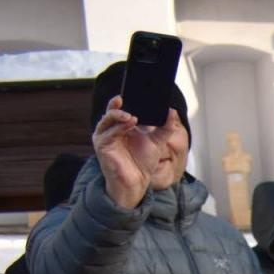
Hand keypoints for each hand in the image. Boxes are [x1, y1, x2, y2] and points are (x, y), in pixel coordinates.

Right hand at [91, 96, 182, 210]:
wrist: (137, 182)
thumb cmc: (143, 162)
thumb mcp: (158, 142)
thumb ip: (165, 127)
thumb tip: (172, 111)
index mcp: (122, 125)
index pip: (121, 107)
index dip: (126, 99)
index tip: (135, 91)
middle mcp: (111, 128)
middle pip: (111, 110)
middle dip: (117, 103)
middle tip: (126, 97)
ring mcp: (105, 136)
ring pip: (107, 119)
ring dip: (118, 114)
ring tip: (132, 116)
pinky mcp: (102, 146)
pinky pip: (107, 133)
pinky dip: (118, 127)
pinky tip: (128, 123)